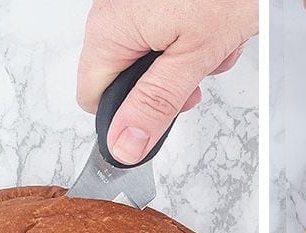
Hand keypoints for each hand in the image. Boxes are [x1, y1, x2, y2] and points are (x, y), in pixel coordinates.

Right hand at [77, 0, 257, 164]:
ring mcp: (132, 3)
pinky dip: (191, 40)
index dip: (125, 118)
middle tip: (194, 81)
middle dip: (165, 89)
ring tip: (212, 48)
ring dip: (185, 65)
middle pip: (125, 78)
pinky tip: (213, 31)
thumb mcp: (191, 61)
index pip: (93, 98)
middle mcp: (111, 11)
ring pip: (150, 58)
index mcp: (110, 29)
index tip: (156, 118)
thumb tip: (124, 146)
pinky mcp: (153, 0)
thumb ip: (155, 106)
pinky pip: (163, 33)